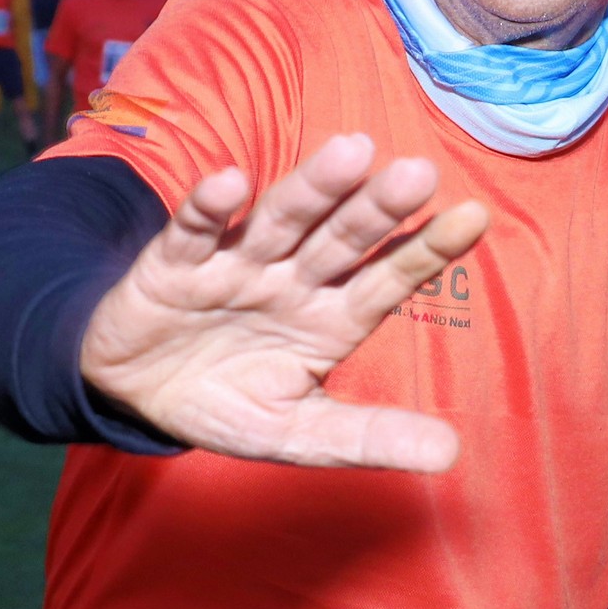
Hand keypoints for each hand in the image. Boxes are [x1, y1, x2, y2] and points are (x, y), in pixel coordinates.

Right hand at [76, 132, 491, 469]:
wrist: (134, 393)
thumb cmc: (226, 402)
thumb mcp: (298, 434)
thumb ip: (368, 438)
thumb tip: (450, 453)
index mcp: (329, 318)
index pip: (386, 279)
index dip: (426, 249)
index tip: (473, 216)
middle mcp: (291, 280)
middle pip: (340, 239)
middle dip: (375, 209)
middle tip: (418, 174)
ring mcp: (235, 267)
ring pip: (278, 222)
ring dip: (310, 190)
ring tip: (350, 155)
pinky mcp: (173, 265)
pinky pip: (193, 232)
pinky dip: (208, 208)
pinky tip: (231, 183)